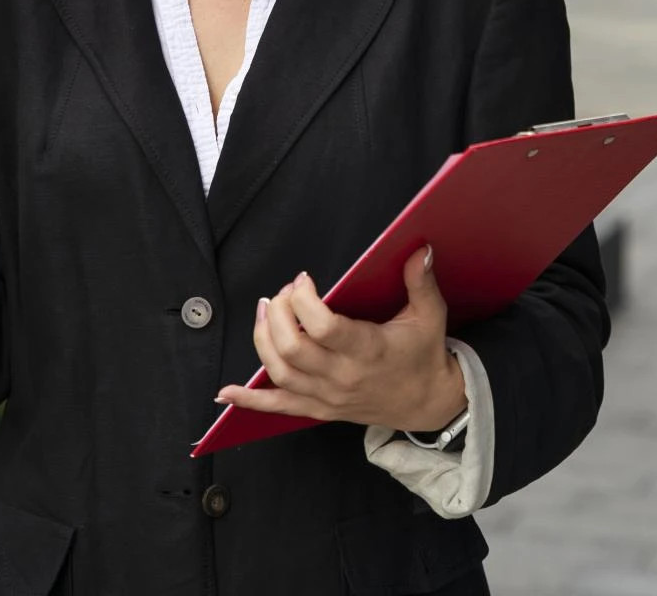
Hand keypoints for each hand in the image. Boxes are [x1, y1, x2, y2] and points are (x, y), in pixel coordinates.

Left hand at [215, 247, 467, 432]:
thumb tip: (419, 248)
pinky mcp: (319, 409)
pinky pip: (279, 407)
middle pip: (293, 348)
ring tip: (265, 311)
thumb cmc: (425, 355)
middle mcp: (343, 376)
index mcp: (368, 350)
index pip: (324, 328)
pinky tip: (226, 391)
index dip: (304, 301)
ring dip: (263, 340)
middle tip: (282, 293)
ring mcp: (328, 395)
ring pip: (280, 372)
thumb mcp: (430, 315)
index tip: (304, 280)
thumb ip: (421, 281)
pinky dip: (249, 400)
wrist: (428, 403)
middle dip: (278, 314)